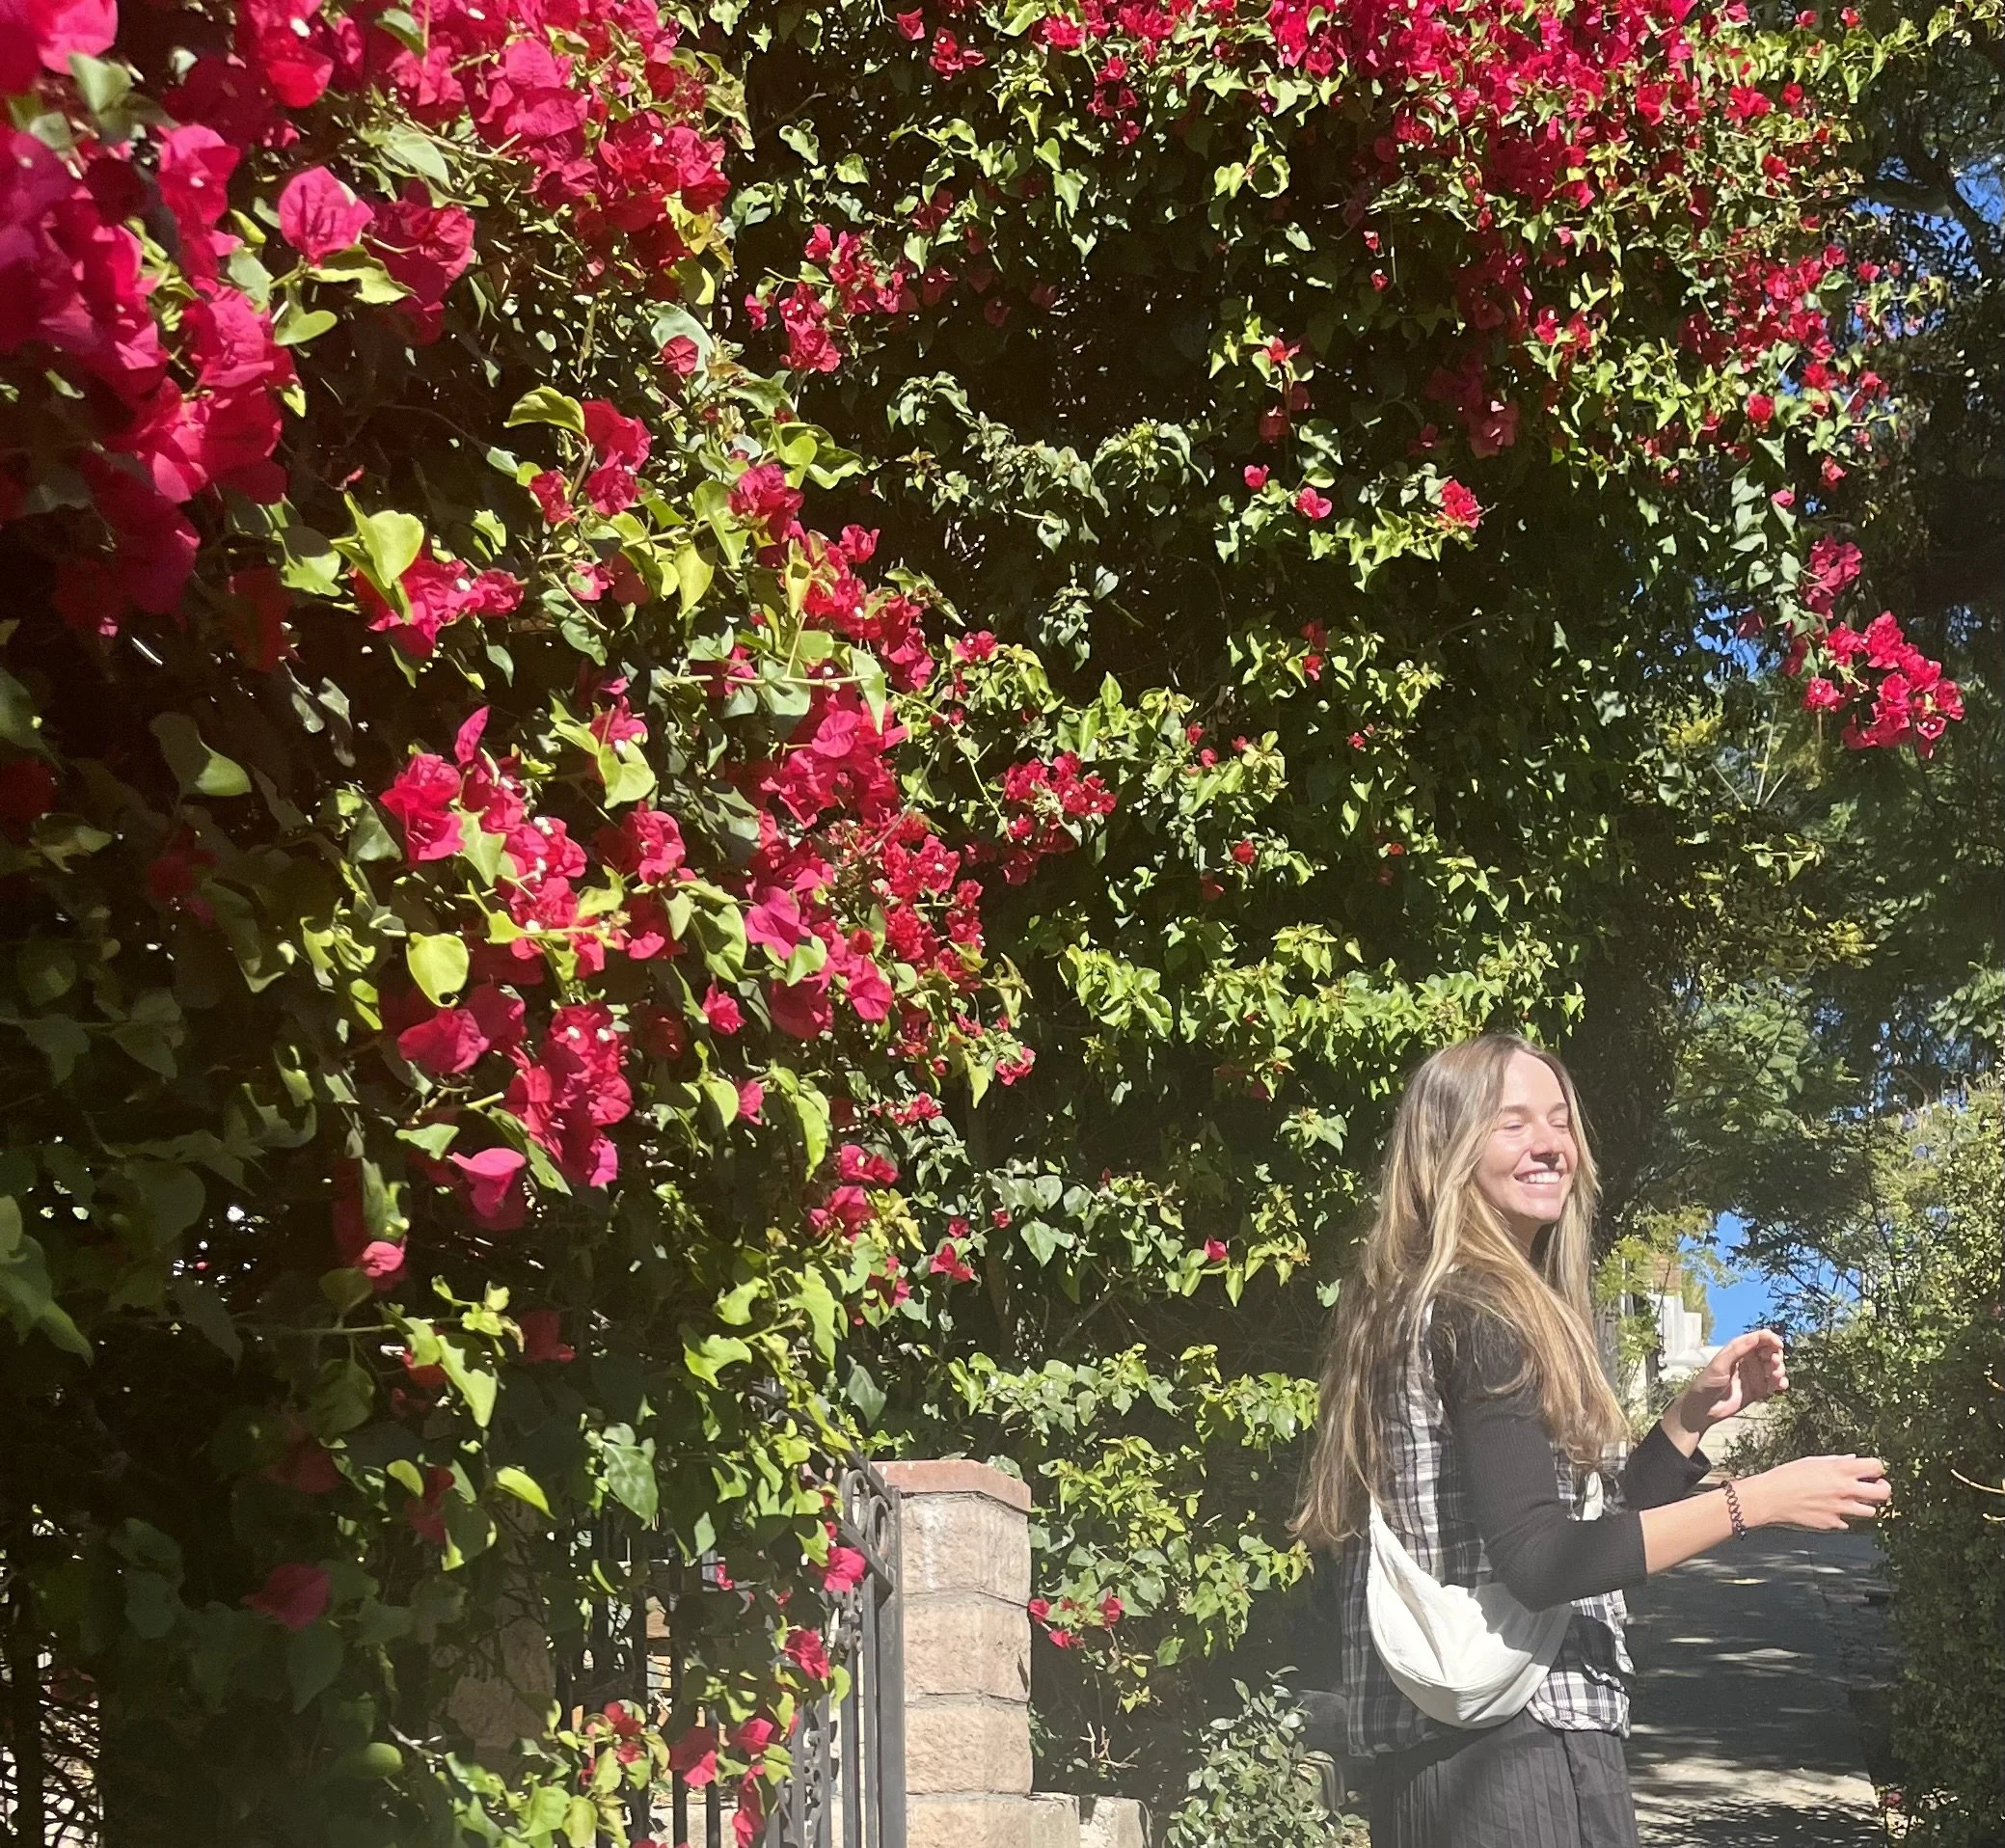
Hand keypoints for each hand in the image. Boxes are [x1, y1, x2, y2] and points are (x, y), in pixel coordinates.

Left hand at [1680, 1328, 1787, 1428]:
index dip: (1771, 1339)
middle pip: (1770, 1352)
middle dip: (1776, 1356)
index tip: (1779, 1345)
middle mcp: (1748, 1361)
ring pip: (1774, 1367)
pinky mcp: (1758, 1389)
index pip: (1758, 1339)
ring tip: (1775, 1376)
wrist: (1704, 1408)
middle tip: (1774, 1363)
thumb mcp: (1719, 1364)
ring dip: (1780, 1369)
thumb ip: (1737, 1350)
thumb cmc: (1707, 1383)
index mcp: (1738, 1350)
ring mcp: (1754, 1375)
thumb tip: (1755, 1337)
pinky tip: (1780, 1385)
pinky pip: (1774, 1384)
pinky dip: (1781, 1383)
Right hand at [1742, 1454, 1891, 1530]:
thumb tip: (1853, 1461)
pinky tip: (1828, 1510)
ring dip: (1864, 1506)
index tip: (1872, 1472)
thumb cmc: (1786, 1476)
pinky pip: (1848, 1522)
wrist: (1770, 1498)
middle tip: (1874, 1489)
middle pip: (1883, 1492)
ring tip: (1849, 1501)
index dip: (1877, 1469)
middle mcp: (1845, 1489)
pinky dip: (1843, 1517)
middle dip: (1882, 1490)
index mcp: (1840, 1470)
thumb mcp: (1811, 1462)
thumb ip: (1836, 1462)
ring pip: (1871, 1512)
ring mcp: (1841, 1509)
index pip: (1877, 1466)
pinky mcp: (1834, 1524)